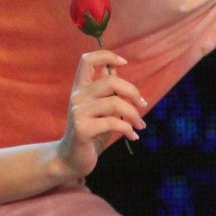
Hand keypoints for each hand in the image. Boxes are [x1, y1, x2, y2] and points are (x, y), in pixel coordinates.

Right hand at [57, 49, 145, 177]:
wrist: (72, 159)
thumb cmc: (90, 132)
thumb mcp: (99, 108)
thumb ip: (106, 91)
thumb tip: (114, 68)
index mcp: (80, 88)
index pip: (87, 60)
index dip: (107, 56)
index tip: (124, 62)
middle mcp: (77, 97)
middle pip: (109, 81)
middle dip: (132, 92)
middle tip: (142, 105)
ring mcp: (78, 112)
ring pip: (114, 103)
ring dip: (134, 115)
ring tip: (140, 125)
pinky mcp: (82, 129)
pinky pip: (113, 123)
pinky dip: (128, 129)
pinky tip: (133, 137)